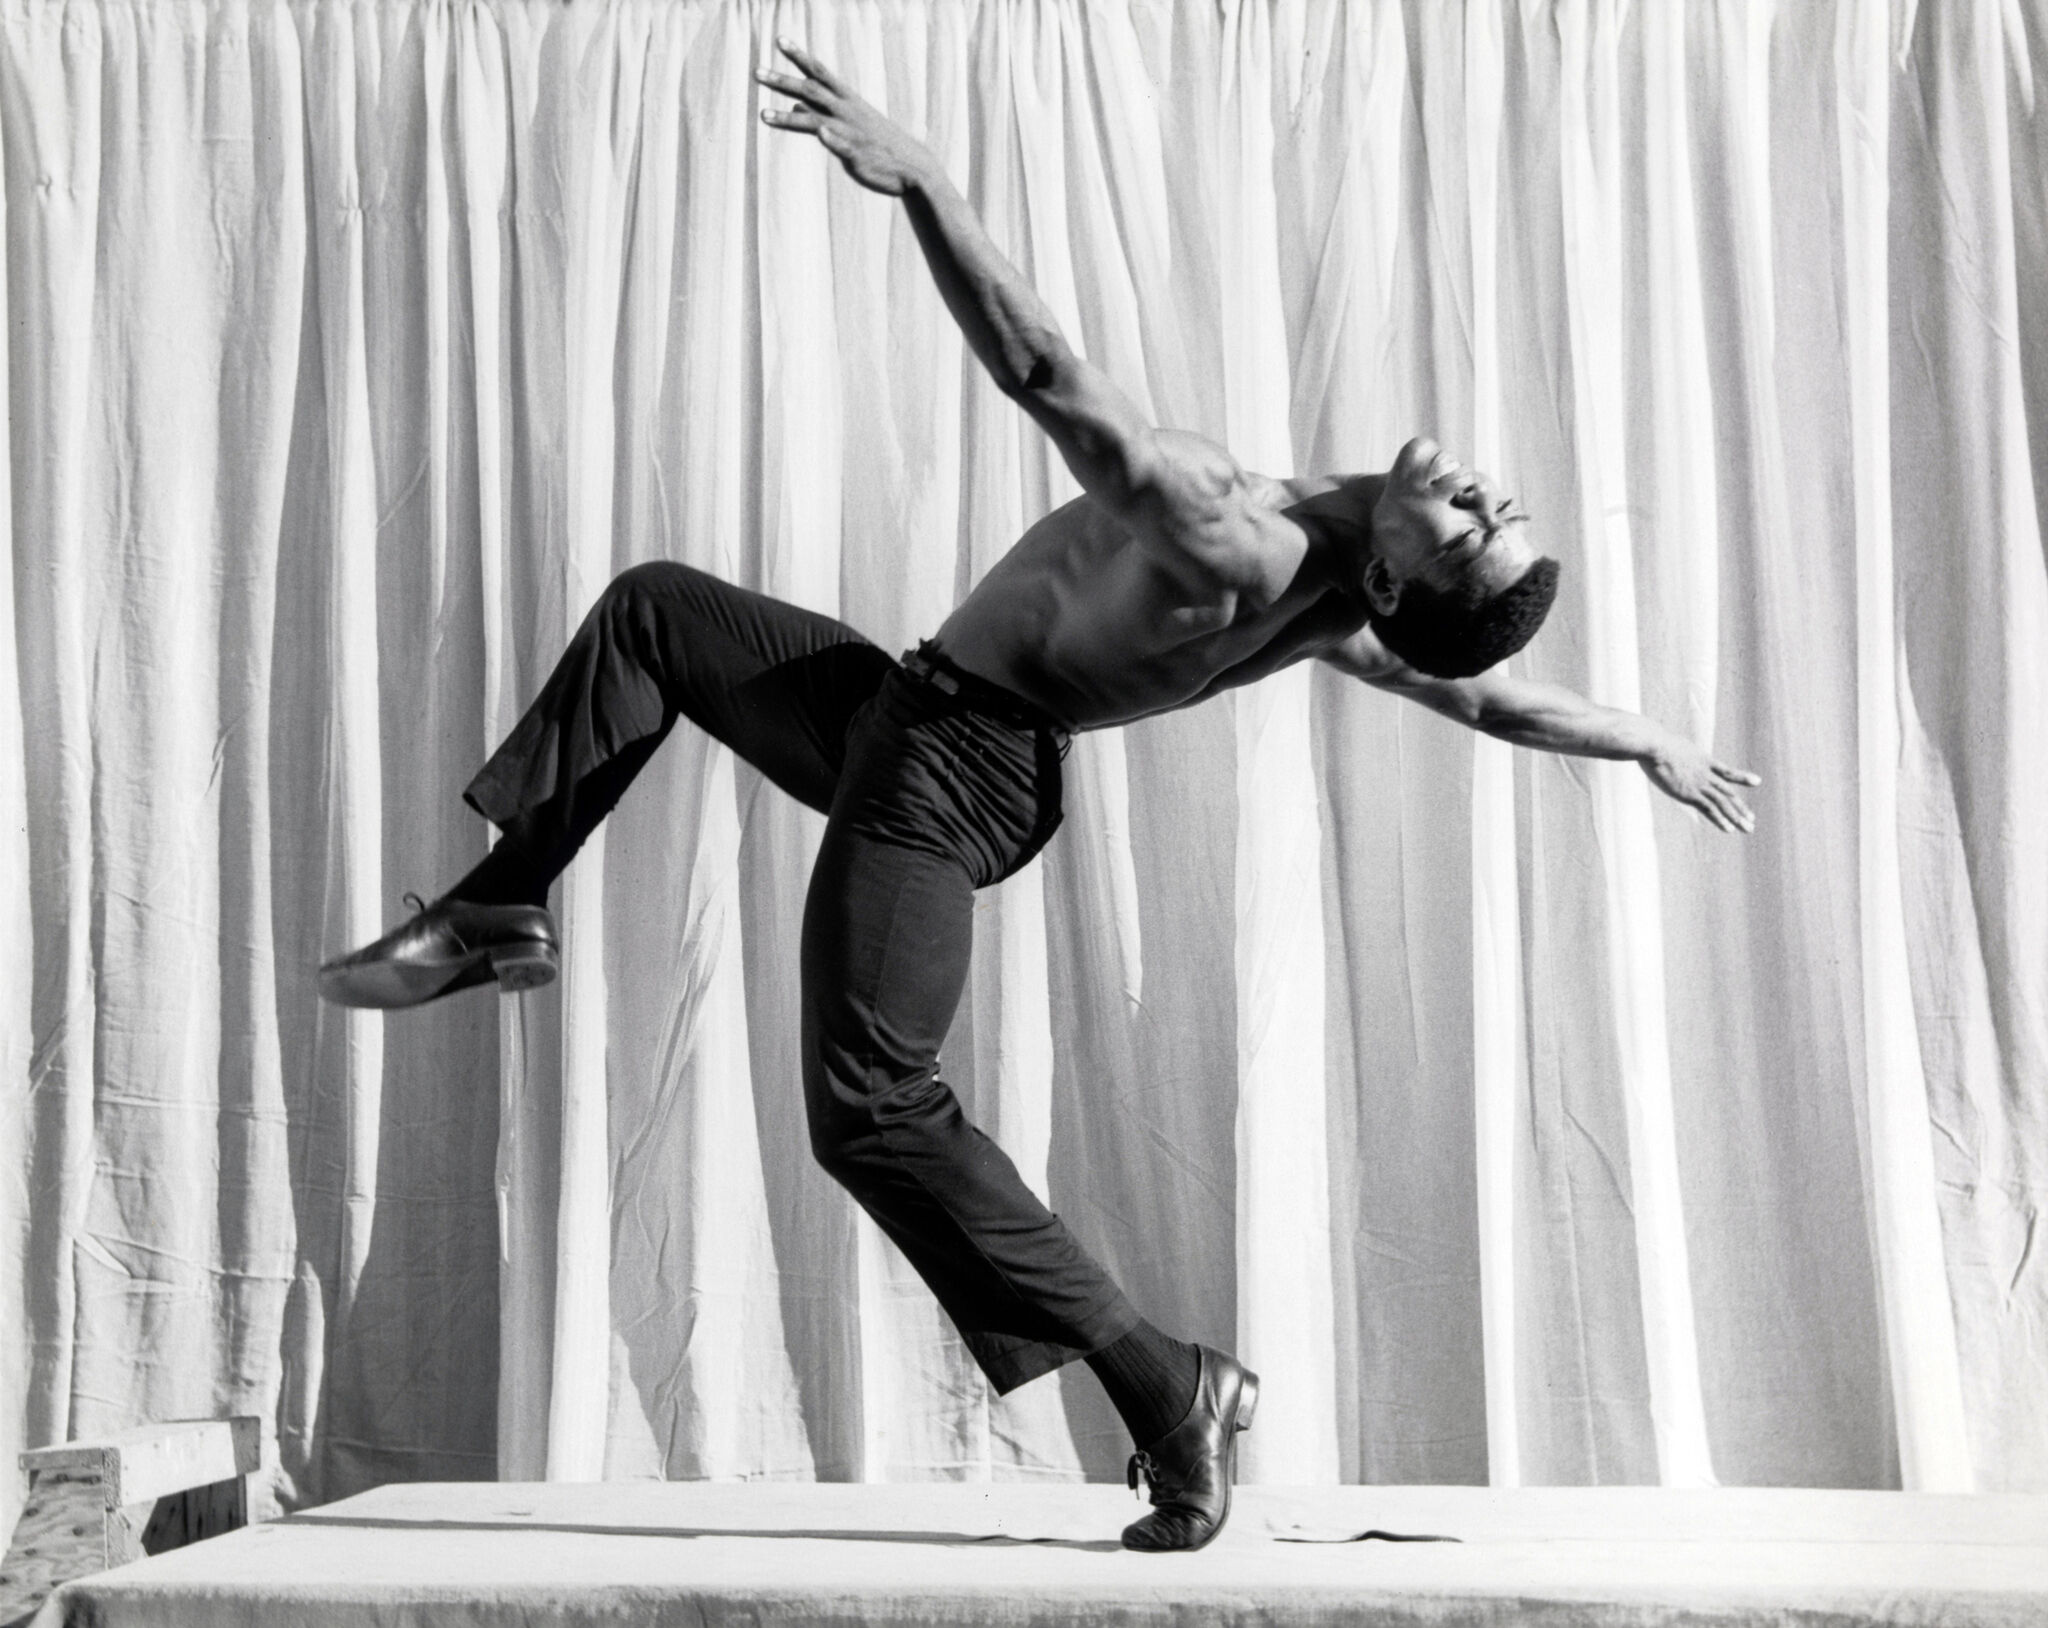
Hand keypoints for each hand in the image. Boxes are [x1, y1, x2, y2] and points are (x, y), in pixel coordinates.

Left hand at [756, 40, 934, 196]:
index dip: (799, 56)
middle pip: (810, 91)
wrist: (912, 167)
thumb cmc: (877, 146)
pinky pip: (842, 146)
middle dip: (783, 81)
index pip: (819, 73)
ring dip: (788, 118)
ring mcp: (850, 133)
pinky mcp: (857, 155)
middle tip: (756, 72)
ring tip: (763, 115)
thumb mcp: (846, 125)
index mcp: (846, 101)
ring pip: (815, 121)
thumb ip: (819, 115)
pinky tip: (822, 134)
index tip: (779, 39)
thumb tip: (795, 107)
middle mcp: (846, 112)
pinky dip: (832, 139)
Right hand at [1641, 739, 1759, 833]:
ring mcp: (1699, 784)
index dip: (1742, 777)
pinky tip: (1729, 829)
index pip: (1726, 771)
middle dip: (1740, 808)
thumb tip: (1664, 745)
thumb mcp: (1669, 743)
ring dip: (1736, 817)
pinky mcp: (1689, 794)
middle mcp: (1706, 774)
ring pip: (1723, 803)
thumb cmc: (1654, 742)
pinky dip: (1720, 819)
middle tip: (1752, 820)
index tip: (1757, 781)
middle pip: (1728, 793)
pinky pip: (1709, 808)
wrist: (1654, 746)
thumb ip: (1673, 749)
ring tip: (1748, 829)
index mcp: (1703, 760)